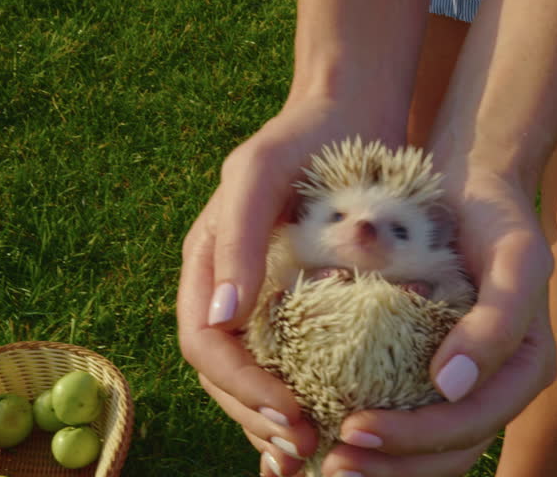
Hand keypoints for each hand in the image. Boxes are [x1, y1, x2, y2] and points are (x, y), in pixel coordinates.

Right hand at [177, 96, 404, 476]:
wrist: (350, 115)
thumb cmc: (302, 137)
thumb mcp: (260, 172)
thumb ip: (236, 239)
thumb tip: (220, 318)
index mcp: (209, 265)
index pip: (206, 343)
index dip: (240, 385)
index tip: (289, 411)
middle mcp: (231, 289)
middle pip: (226, 375)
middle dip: (259, 416)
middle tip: (305, 446)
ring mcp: (266, 299)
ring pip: (256, 378)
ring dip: (276, 422)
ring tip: (313, 455)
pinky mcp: (306, 303)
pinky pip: (293, 363)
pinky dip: (302, 401)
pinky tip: (326, 432)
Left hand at [324, 158, 556, 475]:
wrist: (471, 184)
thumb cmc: (495, 215)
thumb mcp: (514, 258)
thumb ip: (499, 322)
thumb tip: (451, 387)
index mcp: (523, 369)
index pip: (473, 424)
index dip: (417, 439)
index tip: (354, 429)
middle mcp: (494, 383)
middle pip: (448, 450)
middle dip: (392, 466)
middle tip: (332, 464)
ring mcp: (463, 378)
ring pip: (426, 446)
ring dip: (379, 464)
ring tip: (325, 463)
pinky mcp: (427, 364)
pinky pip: (404, 411)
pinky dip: (372, 433)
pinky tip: (325, 434)